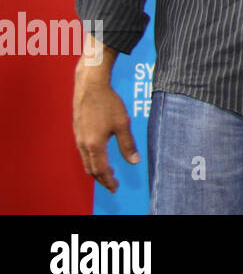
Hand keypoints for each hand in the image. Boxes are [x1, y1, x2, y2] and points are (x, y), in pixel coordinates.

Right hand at [73, 58, 137, 192]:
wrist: (90, 86)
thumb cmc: (108, 103)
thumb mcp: (122, 124)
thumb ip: (128, 144)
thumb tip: (135, 161)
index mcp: (95, 145)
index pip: (101, 170)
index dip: (108, 181)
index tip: (115, 187)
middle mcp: (83, 144)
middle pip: (91, 169)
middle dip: (102, 178)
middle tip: (112, 183)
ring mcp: (78, 137)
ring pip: (86, 160)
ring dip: (97, 169)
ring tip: (109, 171)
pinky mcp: (78, 130)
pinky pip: (83, 151)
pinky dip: (92, 159)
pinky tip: (100, 154)